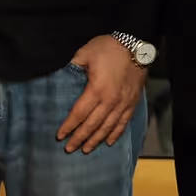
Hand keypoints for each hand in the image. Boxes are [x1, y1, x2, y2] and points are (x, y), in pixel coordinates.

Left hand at [56, 36, 145, 154]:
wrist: (136, 45)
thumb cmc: (108, 48)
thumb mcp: (84, 53)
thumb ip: (73, 68)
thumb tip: (62, 79)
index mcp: (97, 89)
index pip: (79, 113)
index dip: (69, 126)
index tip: (60, 136)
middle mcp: (111, 100)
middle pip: (92, 125)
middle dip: (80, 138)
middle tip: (69, 149)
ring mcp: (123, 103)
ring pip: (108, 127)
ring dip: (96, 140)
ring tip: (86, 150)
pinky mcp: (132, 103)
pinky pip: (123, 123)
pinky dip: (115, 134)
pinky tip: (109, 142)